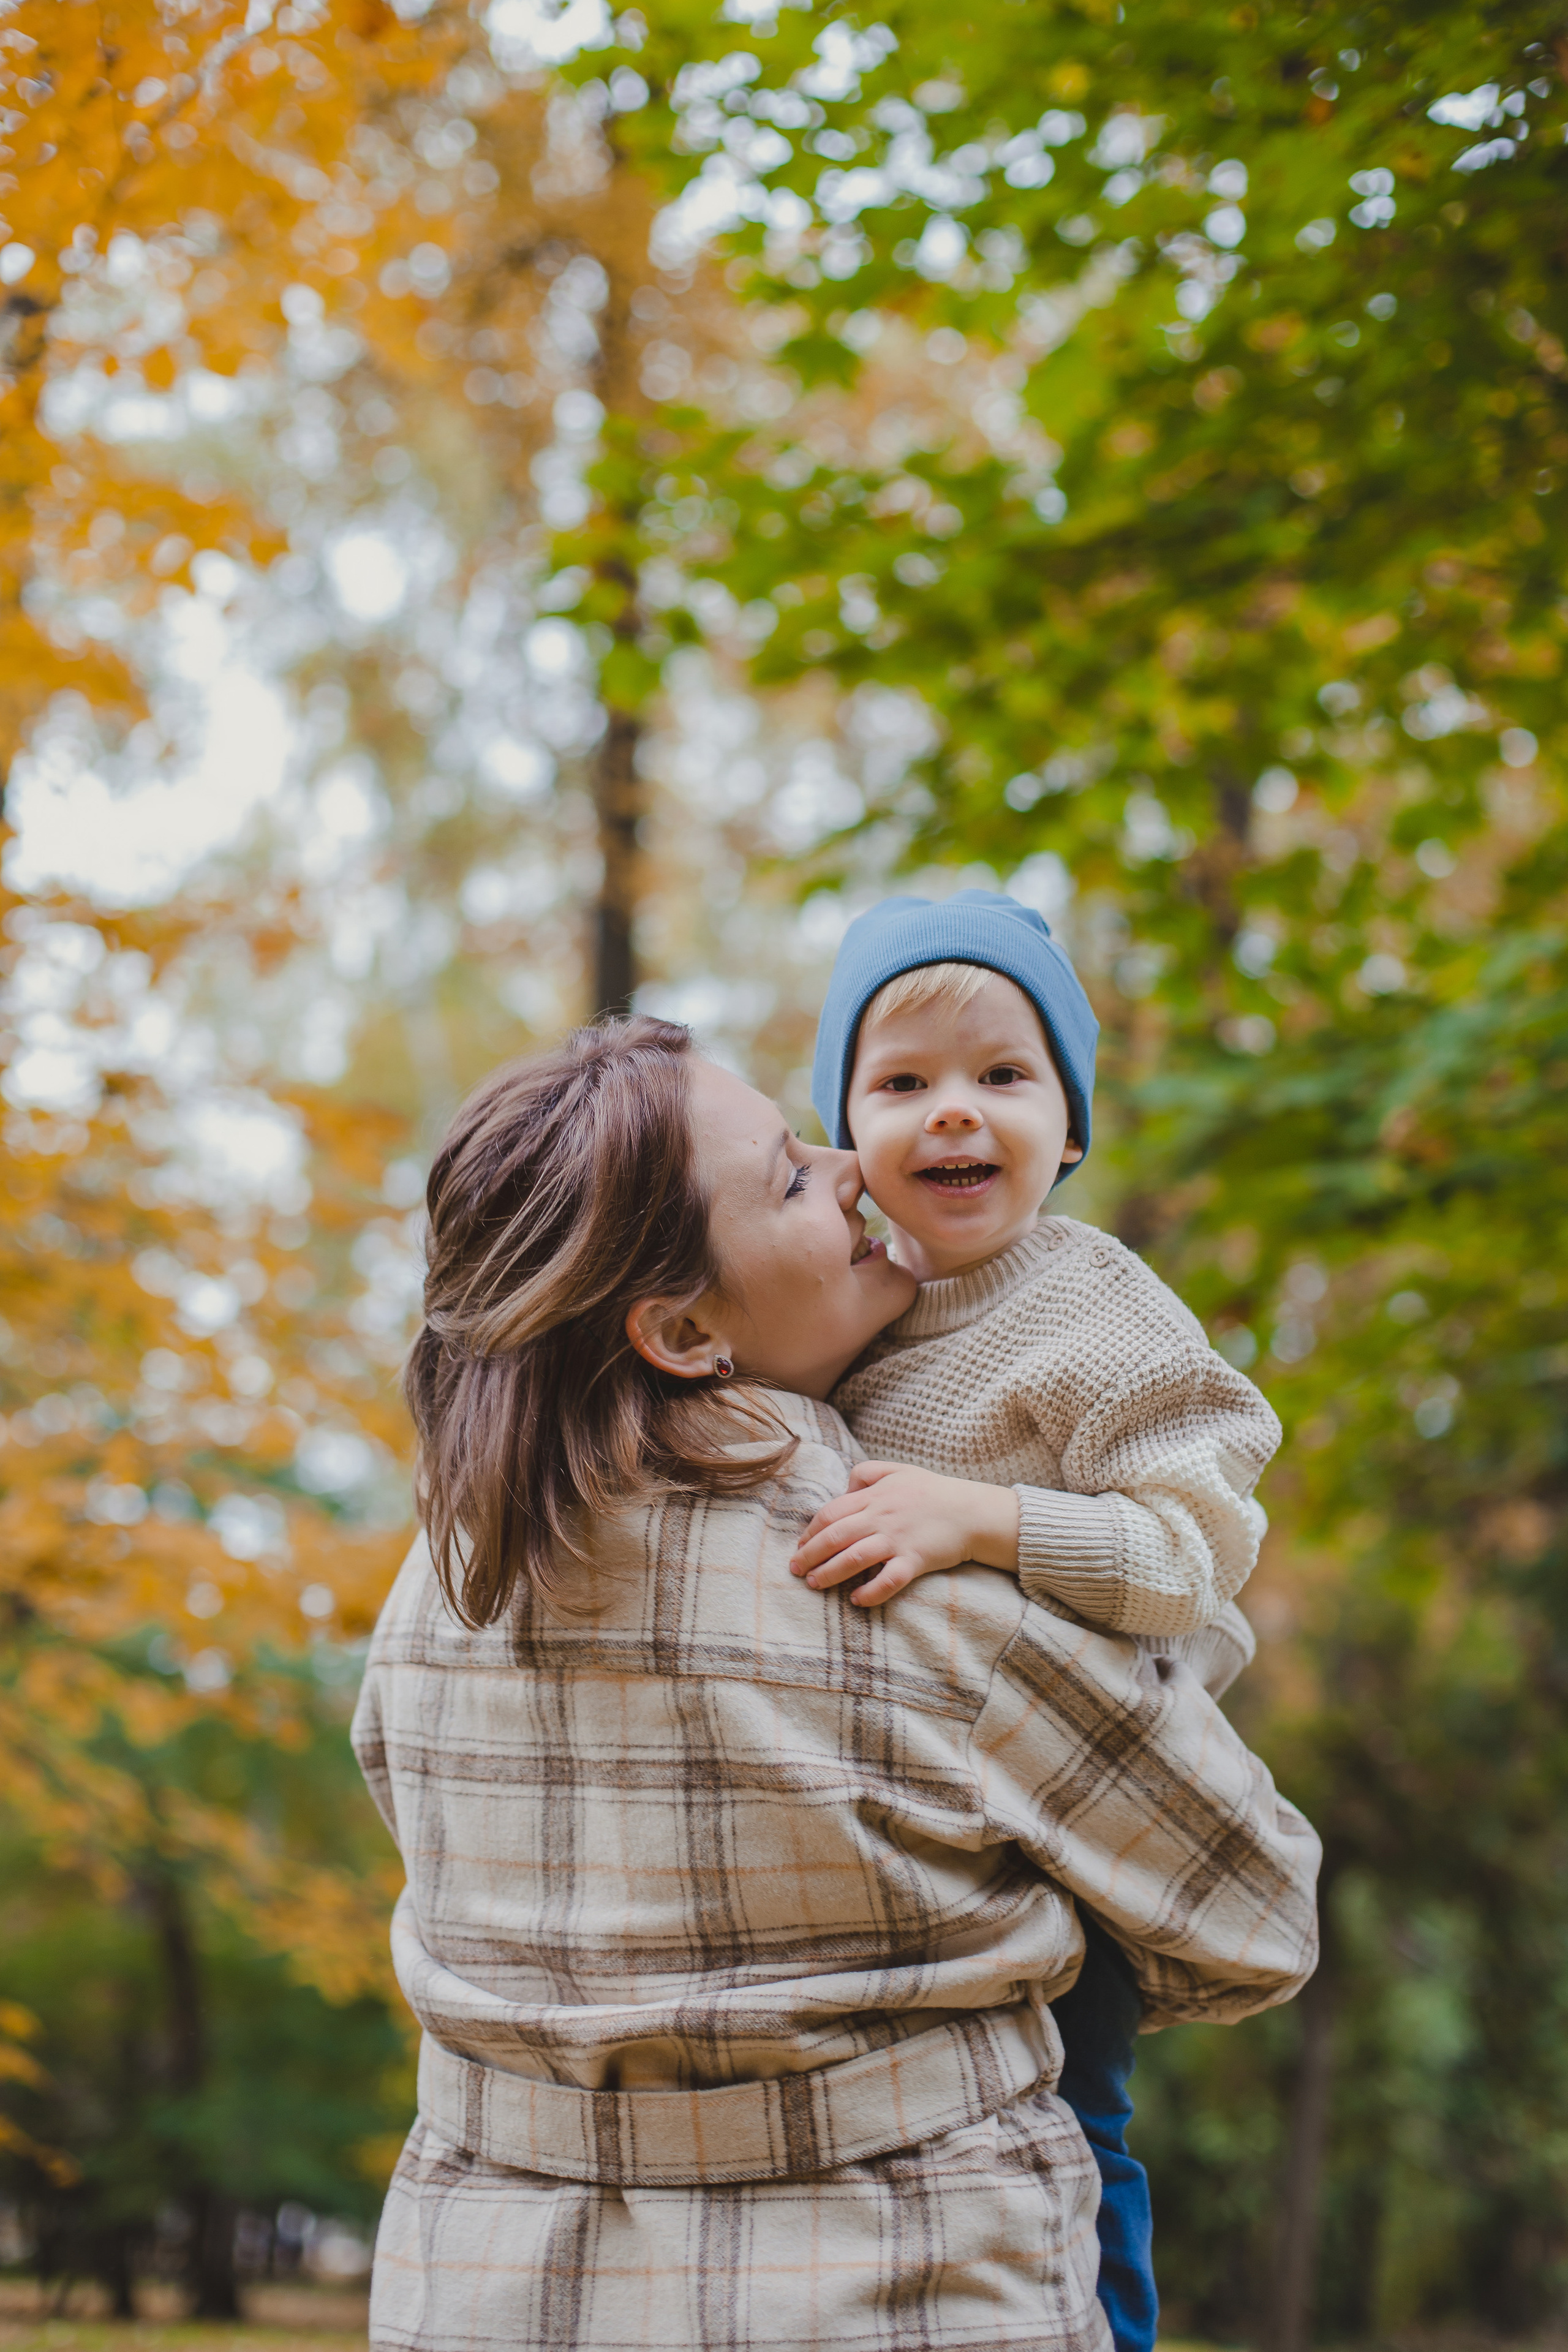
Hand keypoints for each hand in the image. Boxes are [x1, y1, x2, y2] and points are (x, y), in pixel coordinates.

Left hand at [789, 1463, 1018, 1606]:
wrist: (972, 1511)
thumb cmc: (933, 1491)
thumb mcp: (898, 1470)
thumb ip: (866, 1473)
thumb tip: (843, 1489)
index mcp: (874, 1496)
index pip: (831, 1513)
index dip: (811, 1531)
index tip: (800, 1546)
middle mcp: (881, 1517)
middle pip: (836, 1536)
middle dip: (810, 1554)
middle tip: (795, 1569)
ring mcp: (898, 1540)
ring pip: (855, 1558)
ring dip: (830, 1572)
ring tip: (815, 1584)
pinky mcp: (916, 1560)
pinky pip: (889, 1580)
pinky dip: (871, 1592)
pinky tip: (856, 1600)